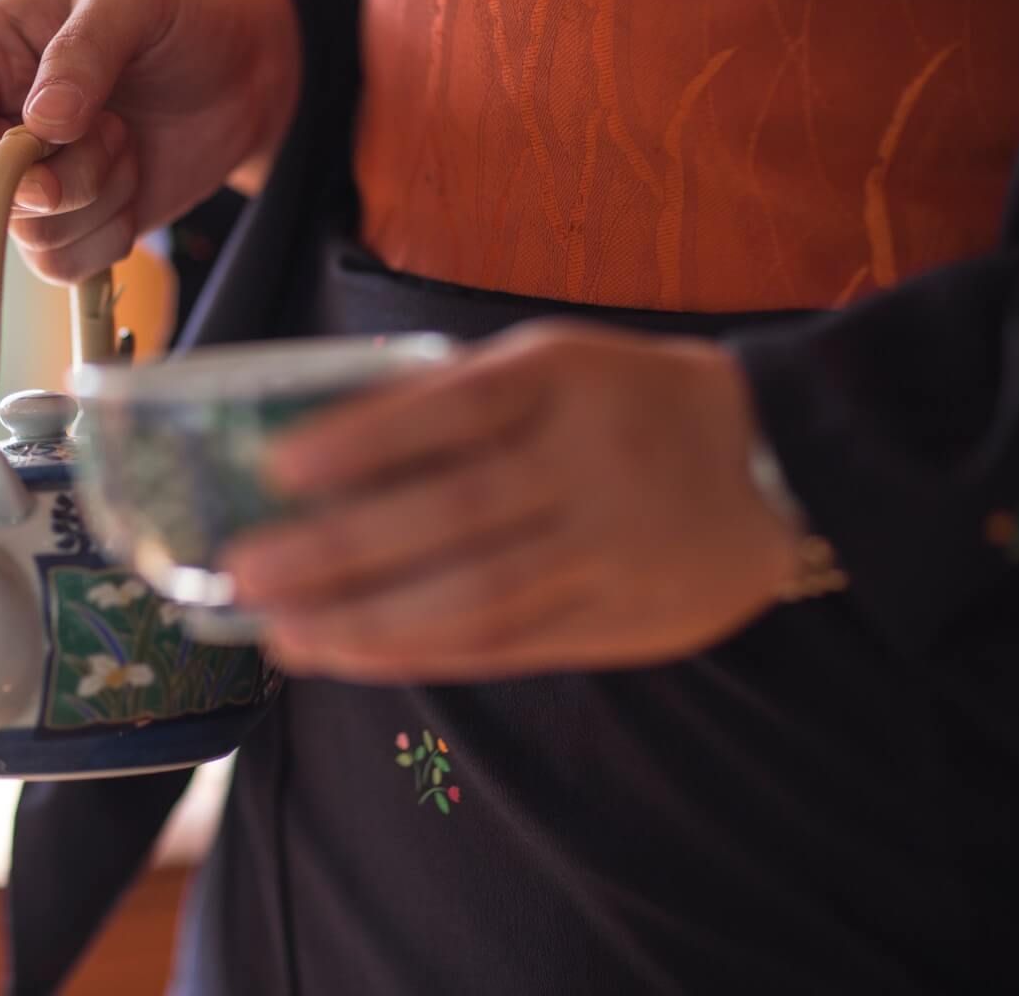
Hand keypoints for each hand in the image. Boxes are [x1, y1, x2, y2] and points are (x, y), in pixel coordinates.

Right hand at [0, 0, 298, 281]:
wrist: (243, 66)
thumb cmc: (180, 13)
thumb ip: (85, 49)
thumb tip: (41, 124)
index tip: (41, 172)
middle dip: (62, 183)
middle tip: (119, 131)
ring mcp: (29, 177)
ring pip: (28, 236)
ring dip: (96, 201)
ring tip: (128, 143)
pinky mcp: (69, 220)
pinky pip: (63, 264)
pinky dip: (109, 236)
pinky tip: (134, 181)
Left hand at [219, 322, 801, 682]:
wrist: (772, 461)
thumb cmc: (620, 402)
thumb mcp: (547, 364)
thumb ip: (446, 397)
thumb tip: (312, 433)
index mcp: (561, 380)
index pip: (453, 408)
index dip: (363, 440)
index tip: (277, 466)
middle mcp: (587, 463)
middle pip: (453, 515)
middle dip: (339, 551)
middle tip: (246, 571)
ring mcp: (609, 549)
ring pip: (476, 597)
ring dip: (368, 621)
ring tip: (284, 632)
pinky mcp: (623, 620)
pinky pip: (509, 645)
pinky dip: (423, 653)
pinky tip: (354, 654)